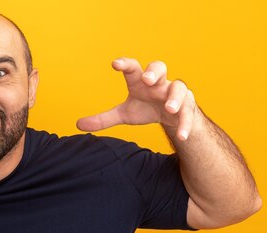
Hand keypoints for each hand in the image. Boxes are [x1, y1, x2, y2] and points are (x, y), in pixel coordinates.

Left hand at [76, 58, 195, 140]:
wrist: (172, 117)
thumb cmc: (146, 108)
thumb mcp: (124, 114)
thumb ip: (103, 119)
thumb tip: (78, 124)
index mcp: (141, 81)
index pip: (133, 68)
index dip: (125, 64)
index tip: (115, 64)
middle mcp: (159, 83)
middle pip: (159, 67)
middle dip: (154, 72)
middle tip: (148, 80)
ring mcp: (175, 93)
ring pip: (179, 88)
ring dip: (174, 97)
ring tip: (169, 108)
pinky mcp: (188, 106)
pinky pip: (188, 113)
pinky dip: (185, 124)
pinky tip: (182, 135)